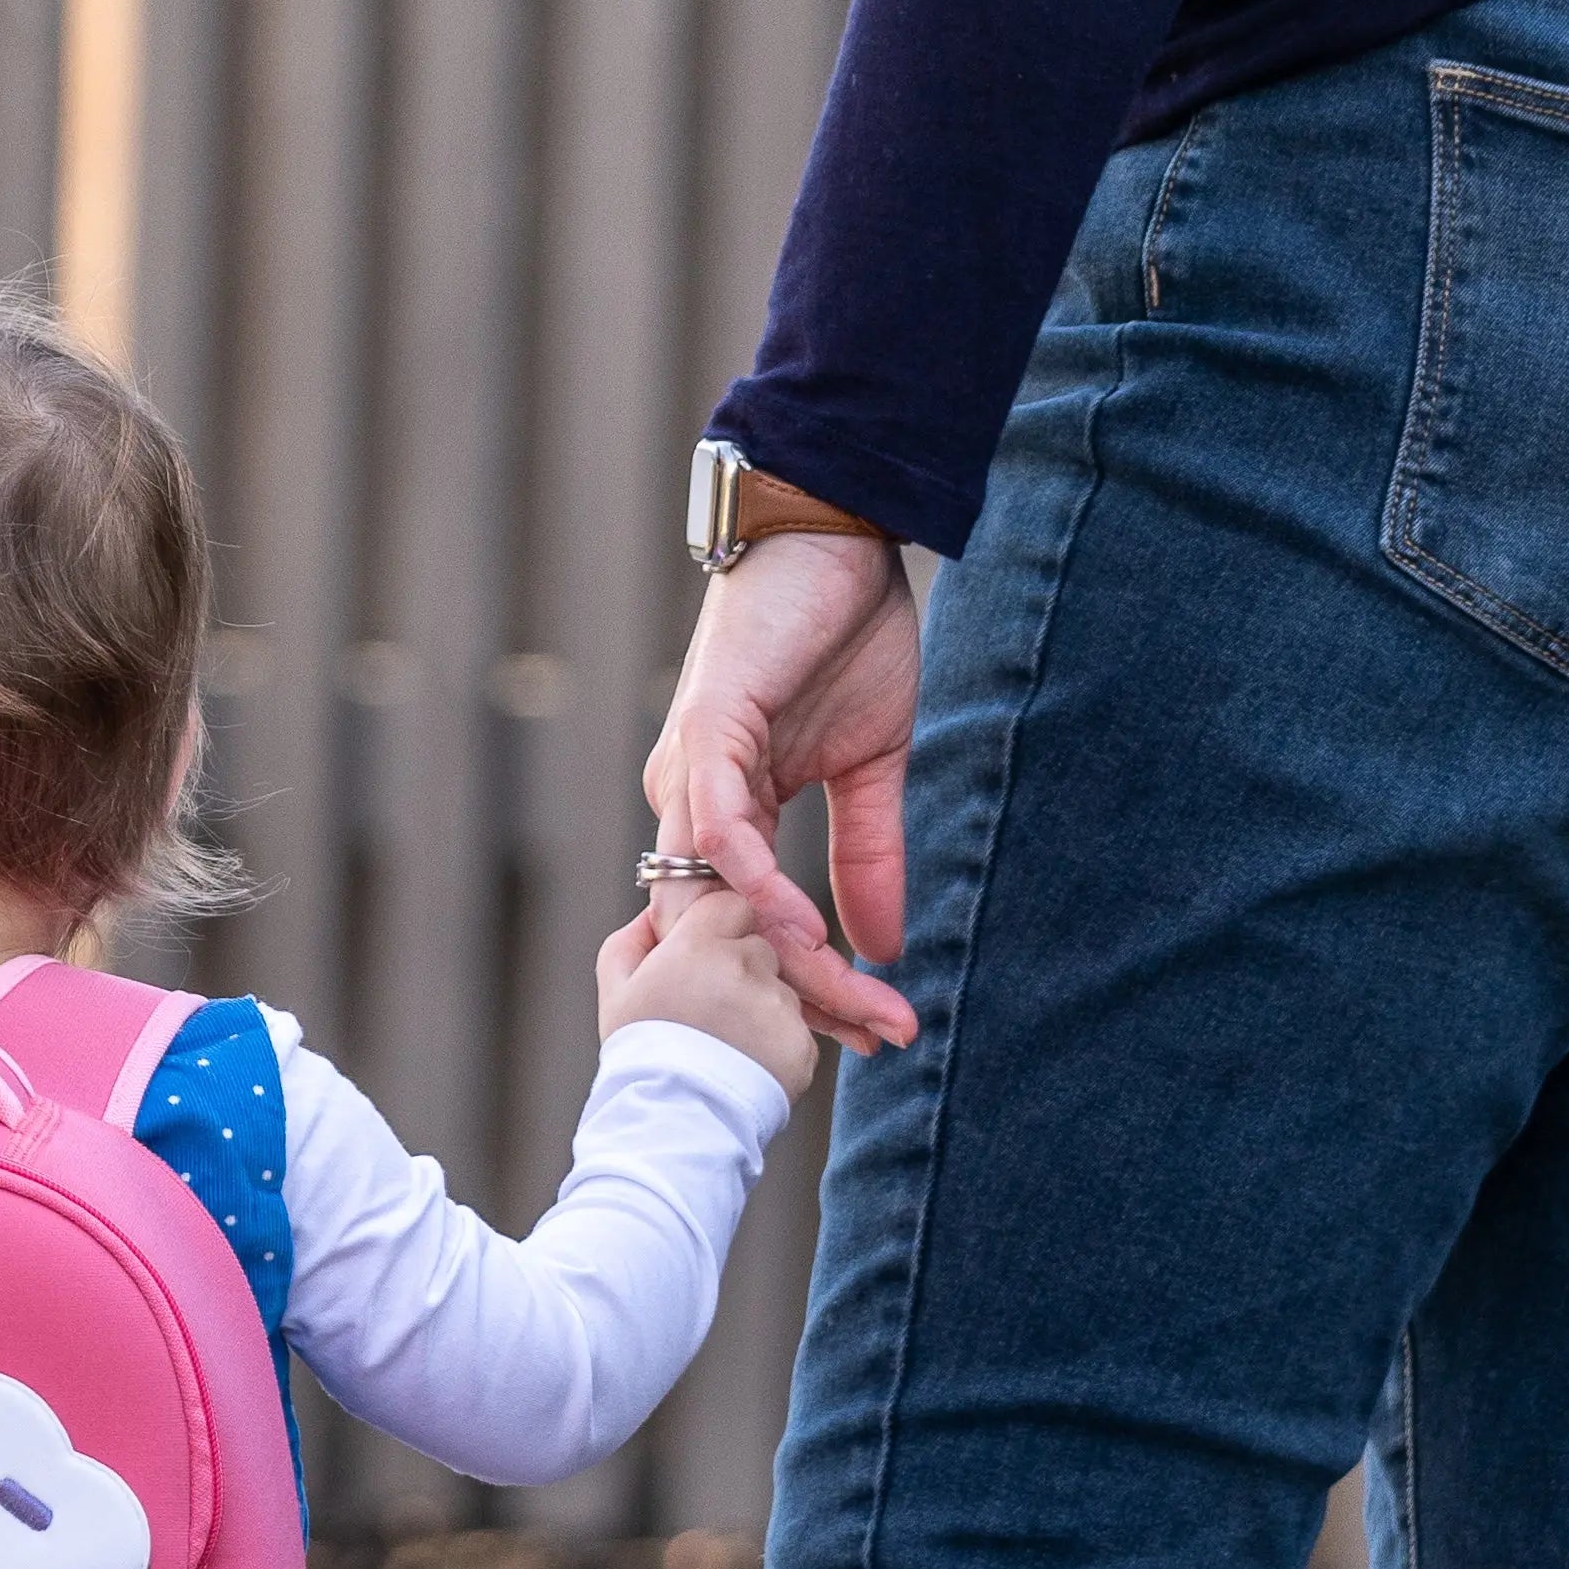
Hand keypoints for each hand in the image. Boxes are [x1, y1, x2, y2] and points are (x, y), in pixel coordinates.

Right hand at [598, 885, 816, 1099]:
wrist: (673, 1124)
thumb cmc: (640, 1059)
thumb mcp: (615, 993)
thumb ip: (631, 941)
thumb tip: (652, 916)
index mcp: (699, 945)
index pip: (730, 906)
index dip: (719, 931)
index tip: (706, 960)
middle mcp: (745, 966)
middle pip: (758, 949)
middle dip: (741, 974)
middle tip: (711, 1014)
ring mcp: (777, 1006)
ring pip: (779, 992)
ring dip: (759, 1012)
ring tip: (726, 1049)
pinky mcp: (800, 1044)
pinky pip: (794, 1033)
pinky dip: (776, 1049)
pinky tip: (745, 1068)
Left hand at [642, 533, 921, 1053]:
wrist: (836, 530)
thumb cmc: (841, 633)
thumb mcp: (870, 767)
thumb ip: (867, 857)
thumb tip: (879, 947)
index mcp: (723, 814)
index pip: (751, 928)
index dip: (810, 984)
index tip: (875, 1028)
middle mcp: (690, 804)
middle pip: (722, 935)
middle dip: (795, 994)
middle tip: (869, 1037)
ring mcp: (690, 773)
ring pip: (717, 900)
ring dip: (783, 957)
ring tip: (846, 1001)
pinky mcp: (705, 736)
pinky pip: (719, 833)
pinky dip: (754, 887)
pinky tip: (802, 928)